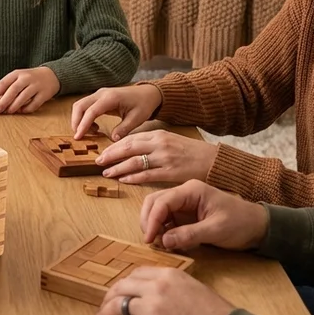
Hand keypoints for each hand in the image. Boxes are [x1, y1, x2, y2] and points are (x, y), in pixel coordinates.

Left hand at [0, 67, 59, 113]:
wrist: (51, 75)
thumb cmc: (30, 78)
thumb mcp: (18, 78)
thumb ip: (8, 87)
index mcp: (17, 73)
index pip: (4, 82)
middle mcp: (27, 78)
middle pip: (13, 90)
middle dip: (4, 101)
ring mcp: (36, 86)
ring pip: (23, 97)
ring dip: (14, 106)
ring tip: (8, 111)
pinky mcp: (44, 94)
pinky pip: (34, 104)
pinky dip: (26, 109)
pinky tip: (21, 111)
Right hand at [70, 84, 162, 139]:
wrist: (148, 93)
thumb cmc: (144, 104)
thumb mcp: (137, 118)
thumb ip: (124, 128)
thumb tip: (113, 139)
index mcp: (111, 98)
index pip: (91, 111)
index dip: (83, 125)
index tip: (78, 137)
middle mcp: (101, 93)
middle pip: (80, 106)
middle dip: (76, 122)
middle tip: (79, 137)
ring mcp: (99, 94)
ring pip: (80, 106)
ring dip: (79, 120)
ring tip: (90, 133)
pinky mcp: (99, 98)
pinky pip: (86, 107)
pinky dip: (85, 118)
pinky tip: (95, 128)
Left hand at [95, 267, 234, 314]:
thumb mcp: (193, 287)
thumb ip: (171, 286)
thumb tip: (155, 293)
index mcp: (168, 275)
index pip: (135, 274)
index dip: (124, 284)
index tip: (120, 292)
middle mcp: (156, 288)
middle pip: (121, 288)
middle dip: (109, 298)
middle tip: (106, 306)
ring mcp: (152, 308)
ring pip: (116, 307)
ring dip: (104, 314)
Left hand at [98, 129, 216, 184]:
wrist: (214, 160)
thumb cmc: (192, 152)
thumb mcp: (171, 141)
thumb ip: (153, 143)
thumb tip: (133, 149)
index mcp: (159, 134)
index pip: (130, 138)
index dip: (114, 146)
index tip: (103, 151)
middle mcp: (160, 144)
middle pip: (128, 148)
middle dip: (111, 155)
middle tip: (98, 161)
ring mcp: (165, 158)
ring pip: (135, 161)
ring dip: (118, 168)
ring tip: (107, 172)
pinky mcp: (171, 172)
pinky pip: (147, 175)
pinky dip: (133, 177)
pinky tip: (123, 180)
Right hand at [139, 179, 267, 251]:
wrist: (258, 226)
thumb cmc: (240, 223)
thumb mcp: (216, 230)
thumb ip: (189, 235)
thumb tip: (164, 241)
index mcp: (192, 190)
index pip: (162, 201)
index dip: (152, 219)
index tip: (150, 239)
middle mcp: (184, 193)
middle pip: (154, 202)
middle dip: (148, 221)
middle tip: (150, 241)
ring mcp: (184, 203)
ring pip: (158, 210)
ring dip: (154, 226)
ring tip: (159, 243)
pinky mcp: (185, 214)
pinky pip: (167, 220)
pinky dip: (163, 230)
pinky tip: (167, 242)